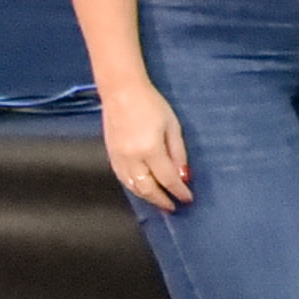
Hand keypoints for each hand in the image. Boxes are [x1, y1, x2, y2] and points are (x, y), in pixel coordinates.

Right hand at [102, 80, 191, 212]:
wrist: (121, 92)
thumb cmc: (152, 105)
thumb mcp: (173, 126)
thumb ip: (178, 153)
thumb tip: (182, 176)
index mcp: (150, 149)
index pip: (167, 179)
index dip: (179, 192)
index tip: (188, 199)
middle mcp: (132, 158)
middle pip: (147, 188)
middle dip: (161, 200)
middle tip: (173, 207)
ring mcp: (118, 158)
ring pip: (133, 187)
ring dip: (147, 197)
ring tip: (160, 202)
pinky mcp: (111, 155)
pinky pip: (123, 179)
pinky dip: (134, 188)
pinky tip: (143, 190)